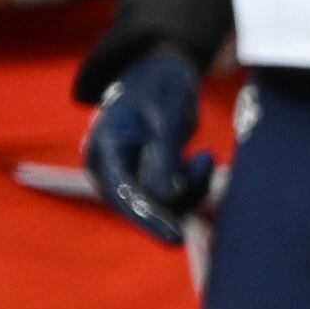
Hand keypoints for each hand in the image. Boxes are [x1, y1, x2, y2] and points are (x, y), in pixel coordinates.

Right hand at [84, 45, 215, 244]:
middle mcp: (109, 168)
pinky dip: (191, 183)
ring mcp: (127, 174)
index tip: (176, 238)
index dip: (150, 217)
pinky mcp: (146, 176)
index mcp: (104, 151)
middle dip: (179, 196)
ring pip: (161, 202)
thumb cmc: (160, 86)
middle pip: (143, 203)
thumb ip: (162, 156)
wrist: (162, 70)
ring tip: (205, 156)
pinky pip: (170, 193)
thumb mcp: (165, 117)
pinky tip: (202, 158)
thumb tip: (162, 197)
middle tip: (205, 163)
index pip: (125, 194)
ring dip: (190, 188)